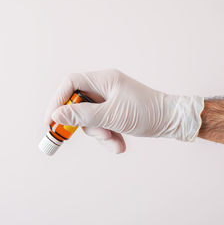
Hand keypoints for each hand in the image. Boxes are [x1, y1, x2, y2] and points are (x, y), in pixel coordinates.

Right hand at [44, 69, 203, 153]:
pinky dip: (108, 137)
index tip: (50, 121)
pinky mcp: (114, 113)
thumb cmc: (147, 113)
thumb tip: (56, 116)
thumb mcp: (112, 116)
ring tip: (115, 142)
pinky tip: (119, 145)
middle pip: (78, 105)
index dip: (57, 100)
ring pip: (90, 119)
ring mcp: (109, 101)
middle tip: (98, 136)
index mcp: (104, 79)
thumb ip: (83, 116)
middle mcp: (104, 87)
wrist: (173, 121)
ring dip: (100, 135)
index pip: (70, 83)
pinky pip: (101, 125)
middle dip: (86, 125)